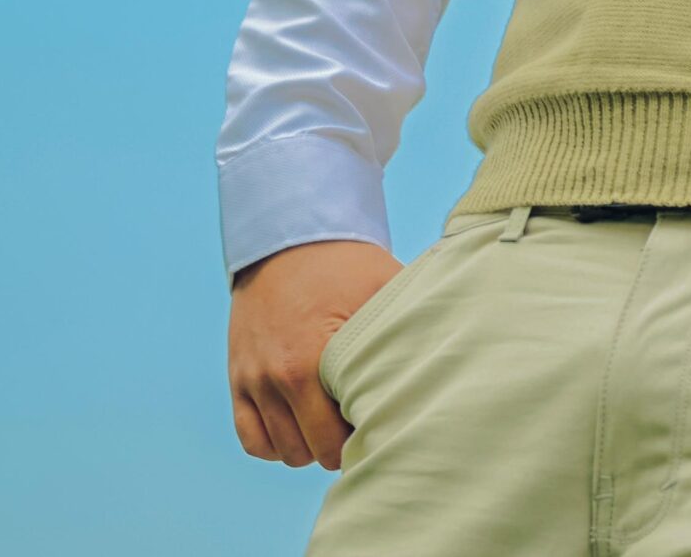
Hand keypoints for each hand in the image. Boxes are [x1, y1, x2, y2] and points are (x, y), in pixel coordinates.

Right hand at [226, 239, 404, 469]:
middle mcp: (276, 378)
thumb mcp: (384, 290)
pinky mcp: (237, 380)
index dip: (368, 434)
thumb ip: (408, 328)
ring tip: (337, 422)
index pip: (339, 437)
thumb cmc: (344, 265)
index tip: (386, 419)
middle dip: (342, 446)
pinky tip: (303, 427)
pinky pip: (252, 439)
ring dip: (310, 445)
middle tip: (366, 422)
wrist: (288, 240)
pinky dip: (276, 443)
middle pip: (313, 451)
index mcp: (311, 362)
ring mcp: (252, 381)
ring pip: (283, 451)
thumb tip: (452, 352)